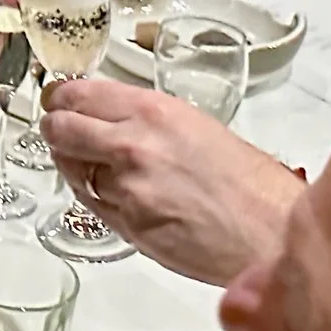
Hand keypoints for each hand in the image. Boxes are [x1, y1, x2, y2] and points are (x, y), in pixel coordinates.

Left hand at [41, 78, 302, 285]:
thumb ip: (148, 121)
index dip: (61, 98)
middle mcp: (132, 144)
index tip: (58, 101)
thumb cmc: (253, 185)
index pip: (78, 94)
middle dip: (56, 129)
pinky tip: (114, 195)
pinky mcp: (127, 226)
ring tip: (95, 167)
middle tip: (59, 131)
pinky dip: (95, 198)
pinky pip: (91, 205)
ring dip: (76, 167)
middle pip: (61, 129)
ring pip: (73, 170)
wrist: (274, 236)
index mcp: (153, 112)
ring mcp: (126, 188)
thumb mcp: (199, 127)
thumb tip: (113, 119)